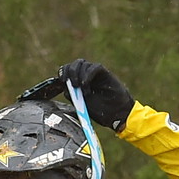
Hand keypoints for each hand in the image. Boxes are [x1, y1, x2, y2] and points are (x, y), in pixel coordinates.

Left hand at [17, 60, 134, 132]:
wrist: (117, 114)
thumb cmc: (101, 111)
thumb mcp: (82, 105)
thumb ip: (73, 96)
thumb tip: (65, 89)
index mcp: (79, 82)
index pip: (68, 71)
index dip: (63, 72)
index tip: (61, 80)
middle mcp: (86, 76)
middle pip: (74, 64)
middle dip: (69, 71)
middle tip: (70, 83)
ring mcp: (95, 74)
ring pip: (82, 63)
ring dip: (78, 74)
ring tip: (81, 88)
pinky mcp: (104, 73)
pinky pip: (94, 67)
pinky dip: (87, 75)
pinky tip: (86, 85)